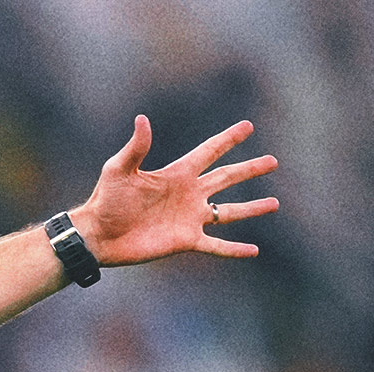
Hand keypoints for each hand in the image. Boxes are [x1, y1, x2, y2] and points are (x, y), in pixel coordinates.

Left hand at [71, 116, 279, 266]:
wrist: (99, 236)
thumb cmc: (105, 200)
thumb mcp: (119, 170)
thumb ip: (136, 147)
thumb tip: (143, 119)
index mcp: (177, 174)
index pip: (209, 152)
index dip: (228, 139)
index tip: (248, 127)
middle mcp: (188, 194)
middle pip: (226, 178)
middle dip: (249, 169)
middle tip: (273, 161)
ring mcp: (189, 218)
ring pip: (228, 212)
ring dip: (251, 208)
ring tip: (275, 203)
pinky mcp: (185, 241)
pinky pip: (216, 245)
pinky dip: (234, 249)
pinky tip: (254, 250)